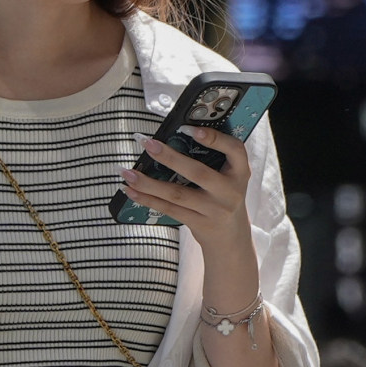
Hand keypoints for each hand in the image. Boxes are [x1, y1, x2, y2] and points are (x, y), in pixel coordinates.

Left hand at [124, 129, 260, 279]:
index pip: (234, 150)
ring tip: (126, 172)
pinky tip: (130, 190)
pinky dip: (147, 199)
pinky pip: (169, 209)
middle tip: (147, 143)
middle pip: (198, 173)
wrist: (231, 237)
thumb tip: (170, 138)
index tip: (188, 129)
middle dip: (169, 157)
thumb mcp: (228, 177)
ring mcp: (215, 210)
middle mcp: (230, 191)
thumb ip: (211, 158)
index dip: (215, 138)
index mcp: (239, 172)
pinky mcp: (199, 224)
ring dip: (148, 182)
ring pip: (177, 194)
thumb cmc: (223, 196)